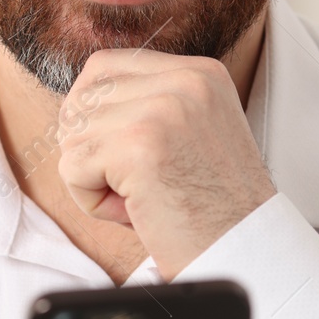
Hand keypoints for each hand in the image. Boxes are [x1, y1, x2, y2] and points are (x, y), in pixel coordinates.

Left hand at [56, 50, 276, 277]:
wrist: (246, 250)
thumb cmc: (211, 209)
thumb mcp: (188, 135)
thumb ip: (144, 107)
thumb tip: (75, 104)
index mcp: (198, 73)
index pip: (103, 68)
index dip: (93, 114)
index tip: (118, 155)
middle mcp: (184, 81)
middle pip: (81, 98)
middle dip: (90, 148)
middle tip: (132, 185)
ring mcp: (163, 109)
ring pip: (72, 133)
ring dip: (91, 177)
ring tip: (137, 198)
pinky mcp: (139, 145)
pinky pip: (72, 166)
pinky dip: (90, 199)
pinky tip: (132, 211)